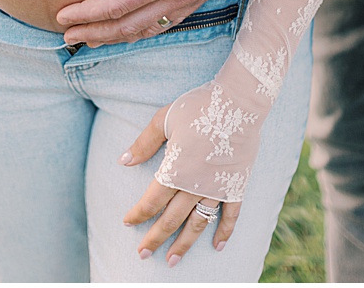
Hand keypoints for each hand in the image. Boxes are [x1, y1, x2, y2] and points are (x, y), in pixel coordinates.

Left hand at [57, 0, 252, 45]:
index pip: (117, 4)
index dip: (87, 12)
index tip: (62, 15)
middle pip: (127, 25)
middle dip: (94, 32)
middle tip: (67, 37)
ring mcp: (189, 1)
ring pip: (145, 30)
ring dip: (115, 37)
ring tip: (90, 40)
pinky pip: (163, 26)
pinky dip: (140, 33)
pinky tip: (130, 31)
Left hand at [119, 102, 241, 266]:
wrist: (240, 101)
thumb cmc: (199, 106)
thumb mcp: (164, 119)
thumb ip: (143, 143)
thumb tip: (123, 161)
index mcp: (175, 170)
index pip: (151, 201)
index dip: (137, 214)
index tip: (127, 222)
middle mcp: (195, 186)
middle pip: (171, 219)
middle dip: (154, 238)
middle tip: (142, 254)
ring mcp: (218, 188)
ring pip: (198, 223)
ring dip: (184, 244)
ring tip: (172, 261)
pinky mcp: (237, 185)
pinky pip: (231, 215)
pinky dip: (225, 231)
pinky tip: (218, 247)